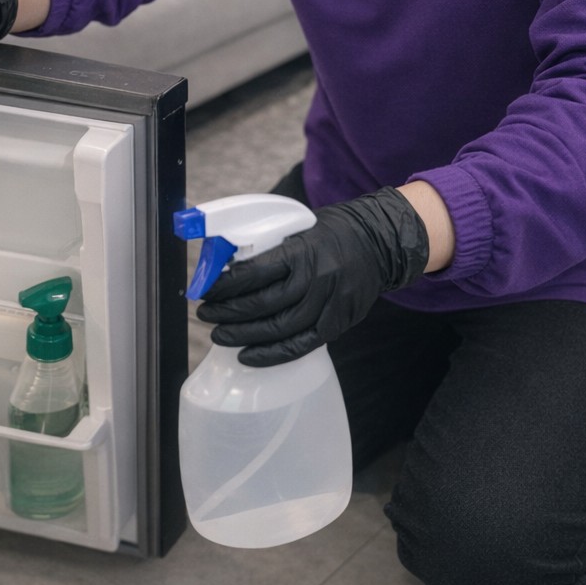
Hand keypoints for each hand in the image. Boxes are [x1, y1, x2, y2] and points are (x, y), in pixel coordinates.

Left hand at [198, 187, 429, 365]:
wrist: (380, 242)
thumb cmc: (332, 232)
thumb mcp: (298, 228)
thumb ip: (269, 247)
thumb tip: (226, 264)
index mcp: (301, 251)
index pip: (253, 273)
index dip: (224, 286)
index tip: (206, 291)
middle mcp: (315, 279)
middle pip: (262, 304)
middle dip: (227, 313)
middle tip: (205, 315)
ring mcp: (328, 304)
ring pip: (278, 329)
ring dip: (243, 335)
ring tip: (220, 336)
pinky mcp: (338, 323)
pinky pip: (300, 345)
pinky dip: (272, 355)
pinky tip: (248, 356)